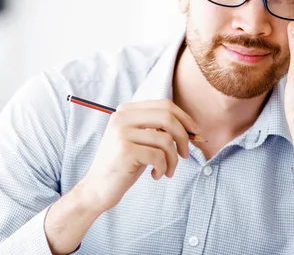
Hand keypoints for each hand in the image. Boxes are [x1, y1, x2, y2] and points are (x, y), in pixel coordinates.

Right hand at [78, 99, 198, 212]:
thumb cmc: (124, 165)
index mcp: (126, 110)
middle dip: (184, 137)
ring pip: (166, 139)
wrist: (98, 188)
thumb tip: (192, 128)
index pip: (164, 104)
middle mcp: (122, 117)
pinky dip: (163, 168)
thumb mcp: (140, 140)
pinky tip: (155, 175)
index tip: (195, 133)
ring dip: (173, 160)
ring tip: (167, 171)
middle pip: (168, 117)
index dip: (185, 118)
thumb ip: (158, 128)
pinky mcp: (125, 150)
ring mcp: (122, 133)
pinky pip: (159, 156)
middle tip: (185, 155)